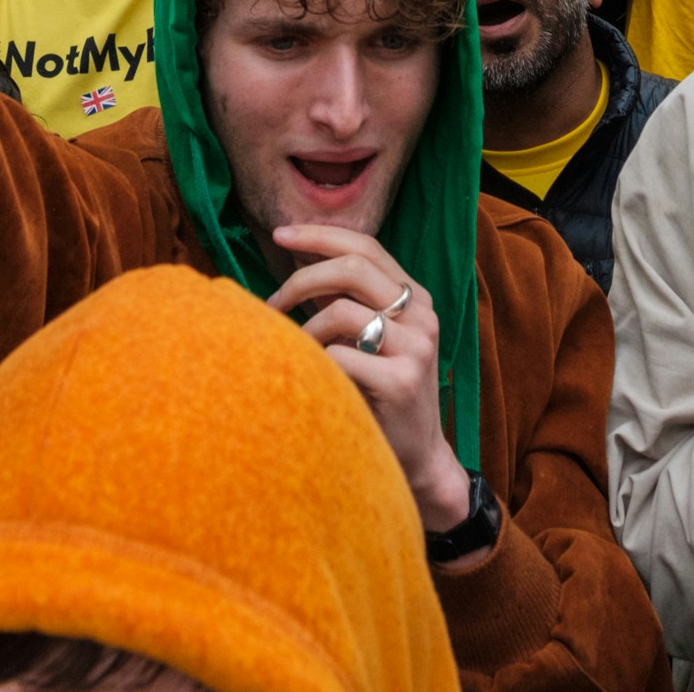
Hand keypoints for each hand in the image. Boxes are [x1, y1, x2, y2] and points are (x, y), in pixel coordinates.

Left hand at [268, 225, 472, 538]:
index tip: (281, 235)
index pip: (366, 247)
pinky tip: (316, 383)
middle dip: (301, 279)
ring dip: (304, 332)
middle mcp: (422, 315)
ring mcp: (416, 348)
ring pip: (339, 313)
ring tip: (296, 356)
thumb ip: (345, 301)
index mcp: (416, 298)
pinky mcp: (402, 382)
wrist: (417, 458)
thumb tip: (296, 262)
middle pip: (353, 268)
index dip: (320, 235)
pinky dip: (315, 364)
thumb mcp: (371, 340)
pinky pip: (338, 356)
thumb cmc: (380, 395)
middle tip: (271, 304)